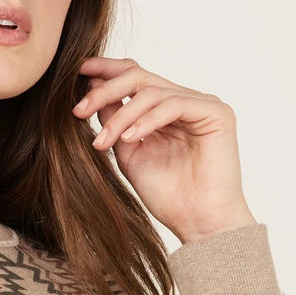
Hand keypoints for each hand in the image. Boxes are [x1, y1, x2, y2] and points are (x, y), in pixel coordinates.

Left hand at [73, 55, 256, 241]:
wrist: (198, 224)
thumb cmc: (168, 195)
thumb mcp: (129, 152)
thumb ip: (115, 121)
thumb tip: (94, 89)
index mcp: (165, 110)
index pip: (136, 77)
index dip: (107, 71)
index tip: (78, 73)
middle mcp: (185, 101)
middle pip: (141, 77)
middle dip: (106, 90)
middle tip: (79, 110)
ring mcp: (202, 105)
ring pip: (152, 92)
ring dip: (122, 116)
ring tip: (104, 141)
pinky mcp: (216, 113)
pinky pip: (174, 105)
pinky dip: (148, 120)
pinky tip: (131, 138)